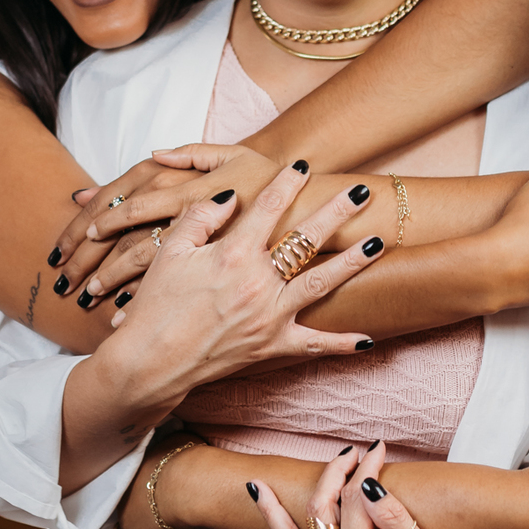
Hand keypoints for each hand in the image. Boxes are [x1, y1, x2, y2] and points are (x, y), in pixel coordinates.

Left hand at [47, 143, 281, 302]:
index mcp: (190, 193)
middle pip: (131, 249)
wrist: (320, 213)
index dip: (102, 219)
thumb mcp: (234, 155)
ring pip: (149, 279)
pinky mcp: (215, 286)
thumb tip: (156, 153)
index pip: (133, 206)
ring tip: (88, 301)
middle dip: (94, 265)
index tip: (79, 235)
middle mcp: (193, 230)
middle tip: (66, 280)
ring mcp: (206, 263)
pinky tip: (122, 319)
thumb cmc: (273, 180)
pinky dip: (144, 308)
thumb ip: (193, 154)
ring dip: (114, 289)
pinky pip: (176, 300)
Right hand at [100, 163, 383, 406]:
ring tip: (379, 243)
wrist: (150, 362)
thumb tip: (231, 197)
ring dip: (352, 262)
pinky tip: (369, 338)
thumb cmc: (156, 304)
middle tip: (362, 191)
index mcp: (233, 254)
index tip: (302, 165)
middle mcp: (259, 282)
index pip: (267, 207)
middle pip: (307, 238)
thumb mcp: (170, 251)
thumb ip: (201, 217)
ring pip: (321, 283)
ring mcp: (270, 315)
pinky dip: (342, 343)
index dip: (285, 183)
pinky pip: (314, 344)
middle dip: (337, 211)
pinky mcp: (272, 345)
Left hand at [115, 433, 214, 528]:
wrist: (194, 486)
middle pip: (119, 516)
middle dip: (118, 521)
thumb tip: (180, 444)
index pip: (126, 489)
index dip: (127, 494)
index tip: (128, 496)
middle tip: (115, 525)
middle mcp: (128, 504)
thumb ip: (176, 448)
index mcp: (133, 478)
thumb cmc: (188, 458)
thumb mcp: (178, 441)